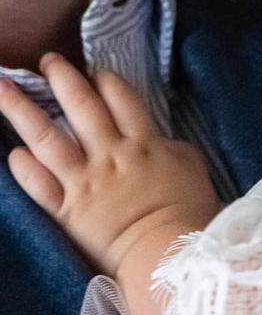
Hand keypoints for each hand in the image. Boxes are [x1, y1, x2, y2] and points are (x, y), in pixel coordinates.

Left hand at [0, 53, 218, 278]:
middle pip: (81, 106)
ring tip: (3, 88)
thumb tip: (155, 137)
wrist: (169, 254)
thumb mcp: (190, 163)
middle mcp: (109, 154)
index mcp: (142, 141)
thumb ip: (167, 144)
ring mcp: (85, 181)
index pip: (120, 98)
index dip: (105, 80)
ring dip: (21, 110)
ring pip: (47, 138)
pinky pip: (39, 185)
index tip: (94, 71)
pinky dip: (25, 168)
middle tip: (47, 61)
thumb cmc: (188, 209)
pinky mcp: (69, 210)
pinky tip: (13, 152)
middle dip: (62, 78)